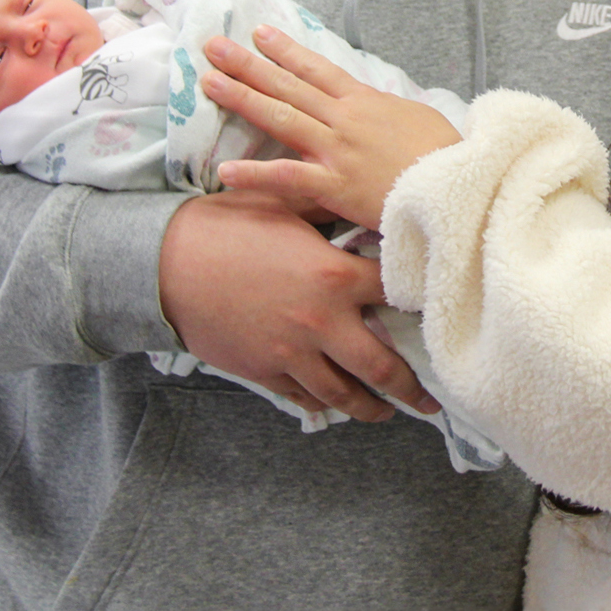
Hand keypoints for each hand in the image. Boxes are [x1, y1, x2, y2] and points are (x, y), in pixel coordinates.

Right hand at [155, 190, 434, 419]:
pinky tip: (336, 405)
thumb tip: (356, 198)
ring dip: (371, 407)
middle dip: (410, 389)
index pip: (396, 294)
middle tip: (429, 401)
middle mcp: (322, 322)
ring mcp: (294, 352)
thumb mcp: (286, 207)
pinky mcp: (266, 370)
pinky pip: (304, 396)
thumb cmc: (229, 226)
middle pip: (382, 366)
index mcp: (335, 276)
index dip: (420, 302)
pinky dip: (324, 403)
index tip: (439, 314)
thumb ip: (329, 211)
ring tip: (388, 412)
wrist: (171, 263)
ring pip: (344, 393)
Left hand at [202, 26, 461, 229]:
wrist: (459, 185)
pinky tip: (224, 173)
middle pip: (288, 86)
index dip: (286, 50)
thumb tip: (377, 109)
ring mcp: (336, 150)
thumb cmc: (445, 154)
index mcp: (365, 101)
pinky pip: (288, 178)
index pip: (317, 69)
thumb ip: (388, 111)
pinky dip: (256, 176)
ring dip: (242, 99)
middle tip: (212, 46)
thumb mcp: (417, 119)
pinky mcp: (335, 185)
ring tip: (208, 83)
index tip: (259, 34)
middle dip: (248, 65)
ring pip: (281, 118)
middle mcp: (344, 119)